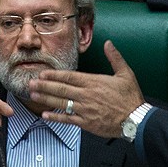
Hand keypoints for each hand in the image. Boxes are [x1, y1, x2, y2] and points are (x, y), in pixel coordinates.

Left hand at [29, 40, 144, 137]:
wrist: (136, 120)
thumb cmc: (131, 98)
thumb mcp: (126, 73)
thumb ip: (114, 57)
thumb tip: (108, 43)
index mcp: (94, 82)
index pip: (69, 77)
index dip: (54, 75)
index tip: (42, 74)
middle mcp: (86, 95)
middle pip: (61, 89)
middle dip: (44, 86)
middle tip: (31, 83)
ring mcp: (85, 109)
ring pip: (61, 103)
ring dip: (46, 99)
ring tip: (33, 95)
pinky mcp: (86, 123)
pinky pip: (67, 119)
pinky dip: (55, 117)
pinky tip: (45, 114)